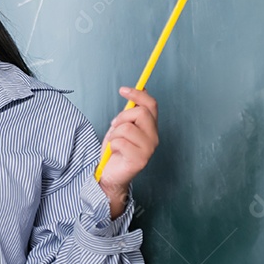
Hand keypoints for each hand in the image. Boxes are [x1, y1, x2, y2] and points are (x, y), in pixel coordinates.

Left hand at [99, 86, 159, 203]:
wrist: (110, 174)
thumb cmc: (116, 149)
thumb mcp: (122, 126)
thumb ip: (131, 111)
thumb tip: (141, 89)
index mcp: (150, 127)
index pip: (151, 104)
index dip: (138, 94)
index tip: (122, 90)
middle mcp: (154, 137)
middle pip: (141, 113)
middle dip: (122, 116)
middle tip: (114, 126)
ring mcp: (148, 149)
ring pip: (127, 128)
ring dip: (114, 133)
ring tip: (114, 142)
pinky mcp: (140, 160)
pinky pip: (121, 142)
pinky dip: (112, 145)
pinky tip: (115, 151)